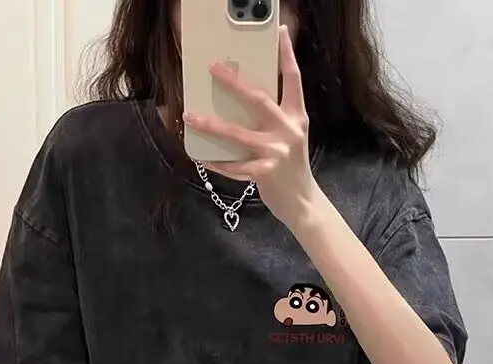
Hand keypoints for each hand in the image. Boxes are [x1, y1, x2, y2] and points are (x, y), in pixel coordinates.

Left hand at [182, 25, 318, 229]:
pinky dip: (216, 161)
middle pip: (258, 99)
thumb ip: (274, 117)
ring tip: (190, 115)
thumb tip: (243, 98)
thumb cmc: (291, 166)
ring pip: (236, 134)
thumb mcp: (290, 135)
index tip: (280, 32)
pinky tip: (201, 156)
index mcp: (296, 117)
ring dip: (210, 124)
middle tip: (213, 68)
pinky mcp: (264, 173)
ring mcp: (276, 152)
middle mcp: (288, 130)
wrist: (302, 202)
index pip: (293, 79)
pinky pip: (233, 165)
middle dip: (233, 82)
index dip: (287, 54)